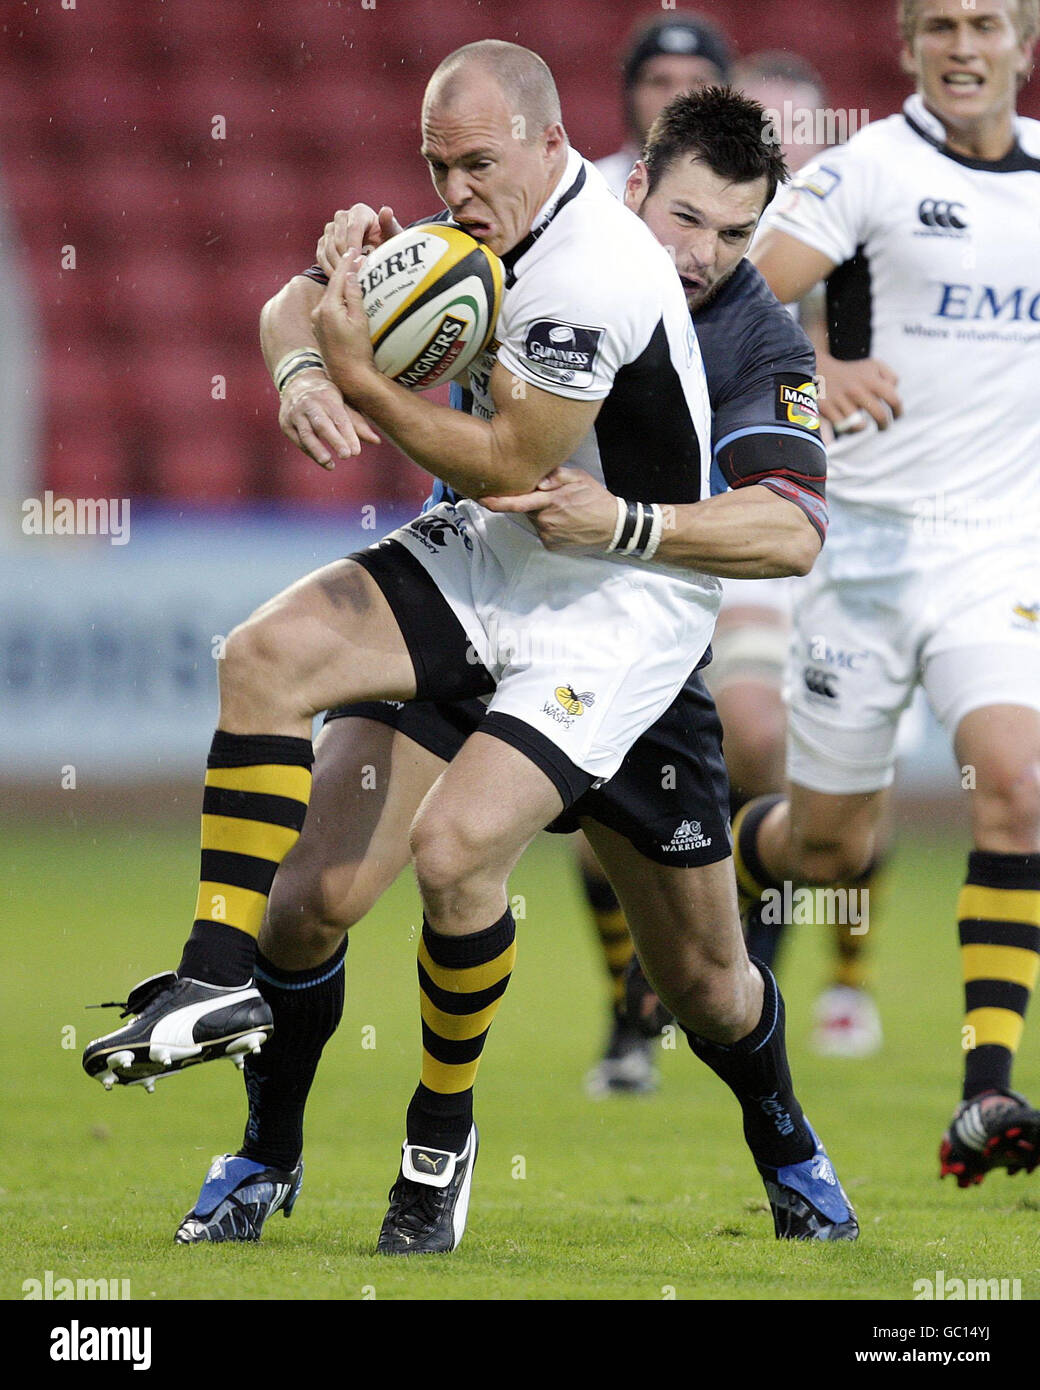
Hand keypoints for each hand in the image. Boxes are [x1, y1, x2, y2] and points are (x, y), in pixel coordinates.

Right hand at [279, 367, 379, 468]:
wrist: (298, 383)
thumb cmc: (328, 397)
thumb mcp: (344, 403)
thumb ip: (358, 423)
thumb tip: (377, 441)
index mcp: (327, 396)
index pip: (339, 417)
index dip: (348, 434)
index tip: (356, 451)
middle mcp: (309, 403)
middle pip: (322, 424)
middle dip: (335, 440)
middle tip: (347, 455)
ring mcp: (294, 413)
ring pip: (306, 434)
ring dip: (318, 451)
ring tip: (330, 465)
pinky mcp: (285, 423)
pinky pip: (298, 440)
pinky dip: (310, 452)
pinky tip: (323, 461)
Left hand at [311, 252, 377, 399]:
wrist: (349, 376)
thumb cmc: (358, 351)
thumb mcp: (360, 320)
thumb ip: (354, 295)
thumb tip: (351, 274)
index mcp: (328, 307)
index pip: (338, 278)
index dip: (347, 263)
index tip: (354, 250)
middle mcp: (318, 312)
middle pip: (332, 285)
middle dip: (343, 272)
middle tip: (356, 258)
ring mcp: (316, 321)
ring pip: (330, 296)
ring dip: (340, 286)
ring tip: (353, 276)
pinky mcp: (319, 329)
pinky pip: (328, 307)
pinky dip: (337, 299)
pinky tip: (346, 297)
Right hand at [316, 204, 401, 277]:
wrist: (379, 253)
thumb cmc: (388, 244)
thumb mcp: (392, 237)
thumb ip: (390, 225)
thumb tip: (386, 211)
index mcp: (359, 212)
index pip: (353, 228)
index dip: (355, 246)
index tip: (359, 263)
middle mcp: (342, 217)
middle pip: (338, 239)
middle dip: (346, 259)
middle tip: (355, 276)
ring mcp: (331, 229)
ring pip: (328, 248)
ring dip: (337, 266)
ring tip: (348, 280)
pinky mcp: (324, 242)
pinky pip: (321, 256)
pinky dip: (328, 269)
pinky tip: (339, 280)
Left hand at [481, 466, 616, 551]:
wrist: (613, 527)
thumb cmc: (596, 499)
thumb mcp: (580, 478)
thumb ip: (557, 476)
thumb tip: (538, 481)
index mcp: (551, 502)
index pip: (519, 503)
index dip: (499, 502)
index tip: (484, 500)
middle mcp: (547, 521)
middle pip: (528, 510)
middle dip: (536, 503)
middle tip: (557, 499)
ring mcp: (549, 536)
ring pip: (536, 522)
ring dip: (544, 515)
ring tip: (566, 512)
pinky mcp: (552, 547)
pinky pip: (544, 534)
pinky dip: (550, 528)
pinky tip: (567, 524)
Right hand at [815, 351, 901, 432]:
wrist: (821, 369)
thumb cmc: (854, 372)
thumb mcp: (874, 366)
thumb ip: (891, 378)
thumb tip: (894, 395)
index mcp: (871, 379)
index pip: (893, 399)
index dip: (898, 411)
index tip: (896, 417)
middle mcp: (856, 389)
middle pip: (880, 415)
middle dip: (884, 425)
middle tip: (883, 427)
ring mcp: (841, 400)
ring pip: (860, 426)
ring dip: (862, 427)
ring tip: (862, 424)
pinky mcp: (826, 408)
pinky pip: (843, 428)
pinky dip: (847, 429)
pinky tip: (848, 424)